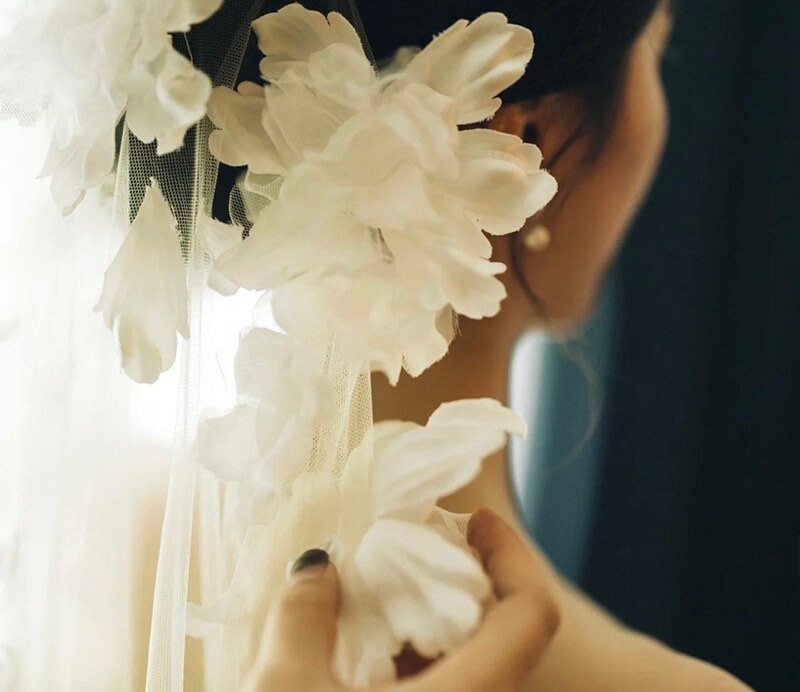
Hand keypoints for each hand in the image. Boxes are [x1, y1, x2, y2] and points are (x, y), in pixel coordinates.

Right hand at [245, 508, 559, 691]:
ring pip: (477, 673)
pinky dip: (422, 669)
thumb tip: (316, 565)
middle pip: (508, 639)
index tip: (472, 521)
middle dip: (467, 585)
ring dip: (439, 628)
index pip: (532, 615)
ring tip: (384, 602)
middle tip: (418, 555)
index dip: (512, 555)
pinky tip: (368, 661)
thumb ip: (302, 616)